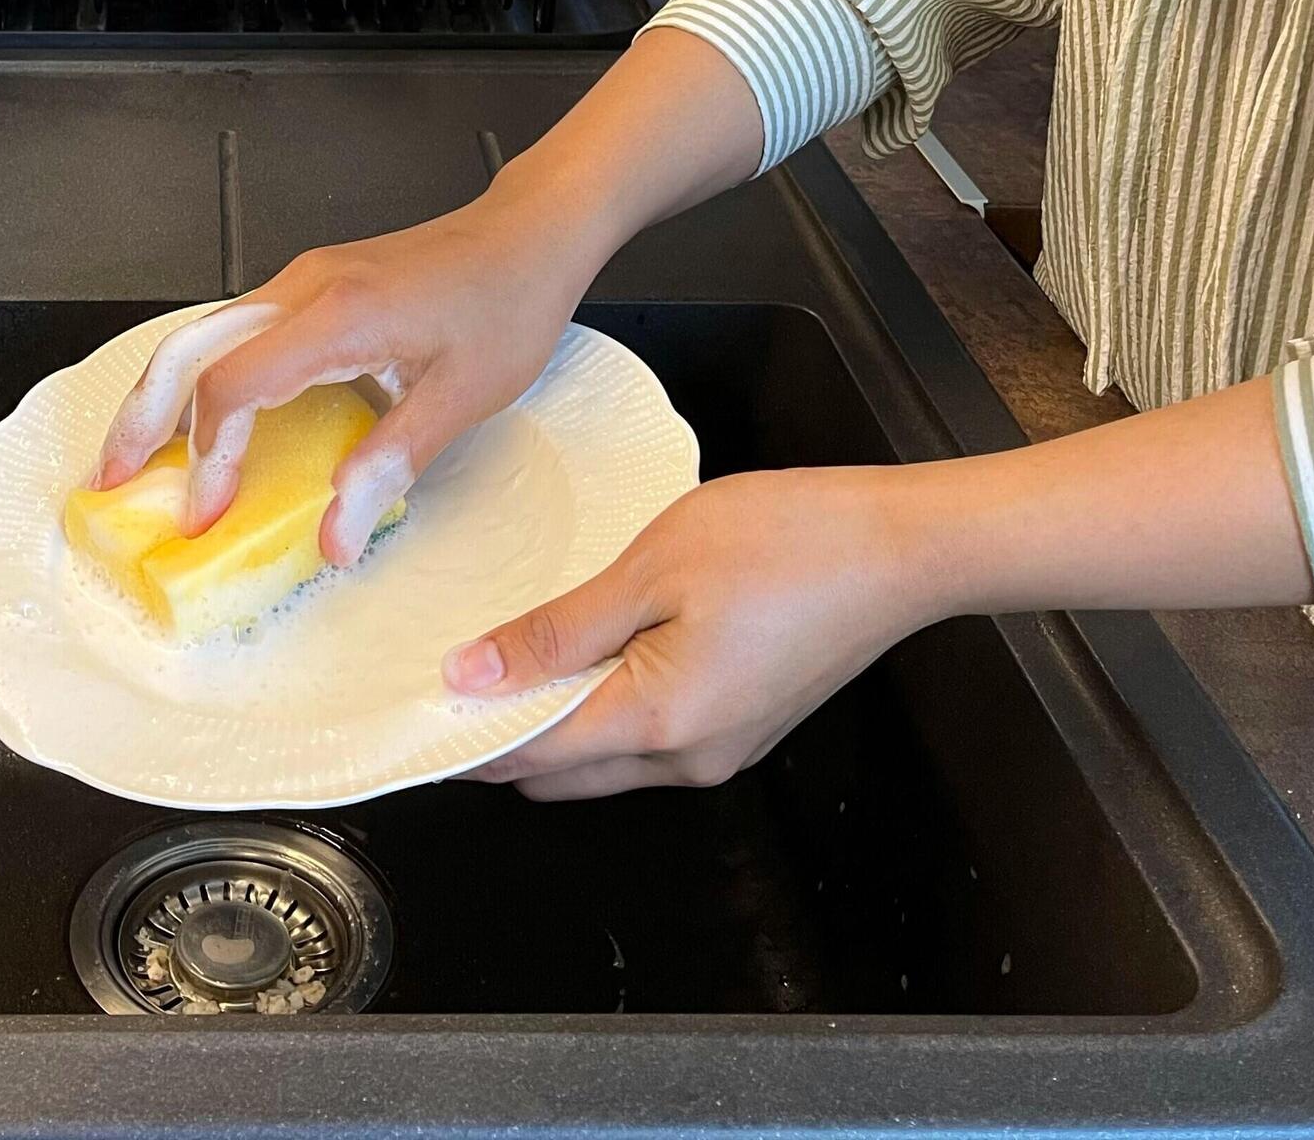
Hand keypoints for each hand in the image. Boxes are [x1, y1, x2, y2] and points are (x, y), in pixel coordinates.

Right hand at [85, 26, 768, 562]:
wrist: (529, 232)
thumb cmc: (507, 304)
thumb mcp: (463, 397)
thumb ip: (390, 464)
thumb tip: (333, 539)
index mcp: (334, 316)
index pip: (232, 386)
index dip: (206, 457)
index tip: (203, 516)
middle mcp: (301, 289)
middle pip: (189, 349)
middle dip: (141, 417)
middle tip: (110, 481)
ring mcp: (301, 282)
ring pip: (204, 335)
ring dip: (164, 396)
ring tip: (140, 457)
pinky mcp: (311, 288)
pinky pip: (236, 331)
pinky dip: (204, 378)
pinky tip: (206, 420)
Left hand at [450, 468, 934, 795]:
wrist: (901, 547)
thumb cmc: (785, 542)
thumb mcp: (651, 570)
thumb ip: (555, 632)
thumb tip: (470, 675)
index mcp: (658, 722)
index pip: (528, 757)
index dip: (464, 736)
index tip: (413, 707)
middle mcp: (690, 758)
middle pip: (562, 772)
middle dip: (503, 735)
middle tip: (456, 668)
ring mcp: (723, 747)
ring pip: (607, 757)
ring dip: (556, 718)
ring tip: (517, 646)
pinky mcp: (745, 723)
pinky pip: (650, 735)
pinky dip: (606, 705)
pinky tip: (591, 645)